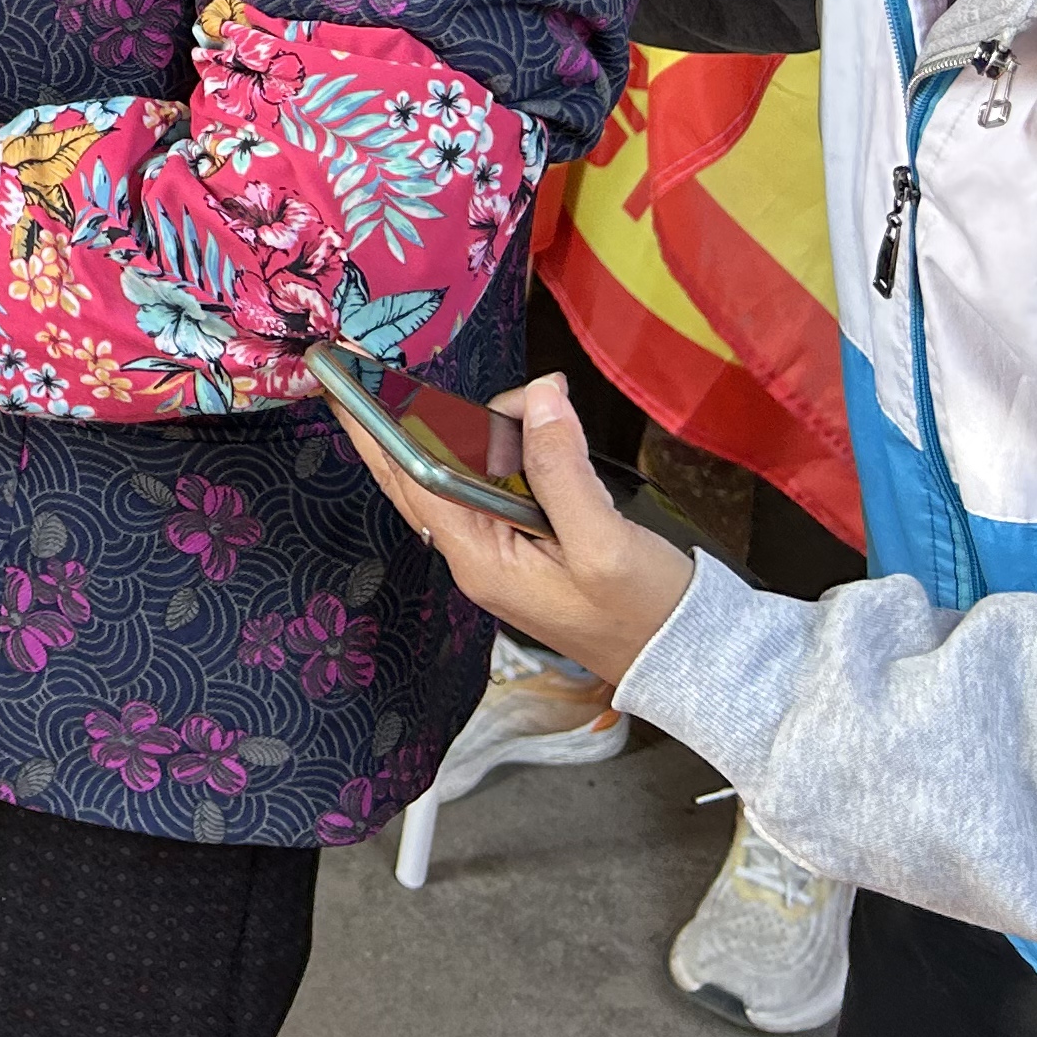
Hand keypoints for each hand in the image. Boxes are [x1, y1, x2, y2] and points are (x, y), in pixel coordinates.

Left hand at [332, 368, 698, 684]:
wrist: (690, 661)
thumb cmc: (648, 615)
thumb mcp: (606, 542)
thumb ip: (563, 470)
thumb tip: (539, 399)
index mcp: (481, 561)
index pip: (412, 480)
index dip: (377, 428)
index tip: (345, 384)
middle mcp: (478, 557)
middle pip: (428, 471)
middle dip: (434, 415)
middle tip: (467, 374)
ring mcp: (500, 552)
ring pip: (469, 471)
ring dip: (496, 430)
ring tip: (546, 406)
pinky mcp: (526, 545)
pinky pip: (498, 486)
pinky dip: (516, 450)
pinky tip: (544, 431)